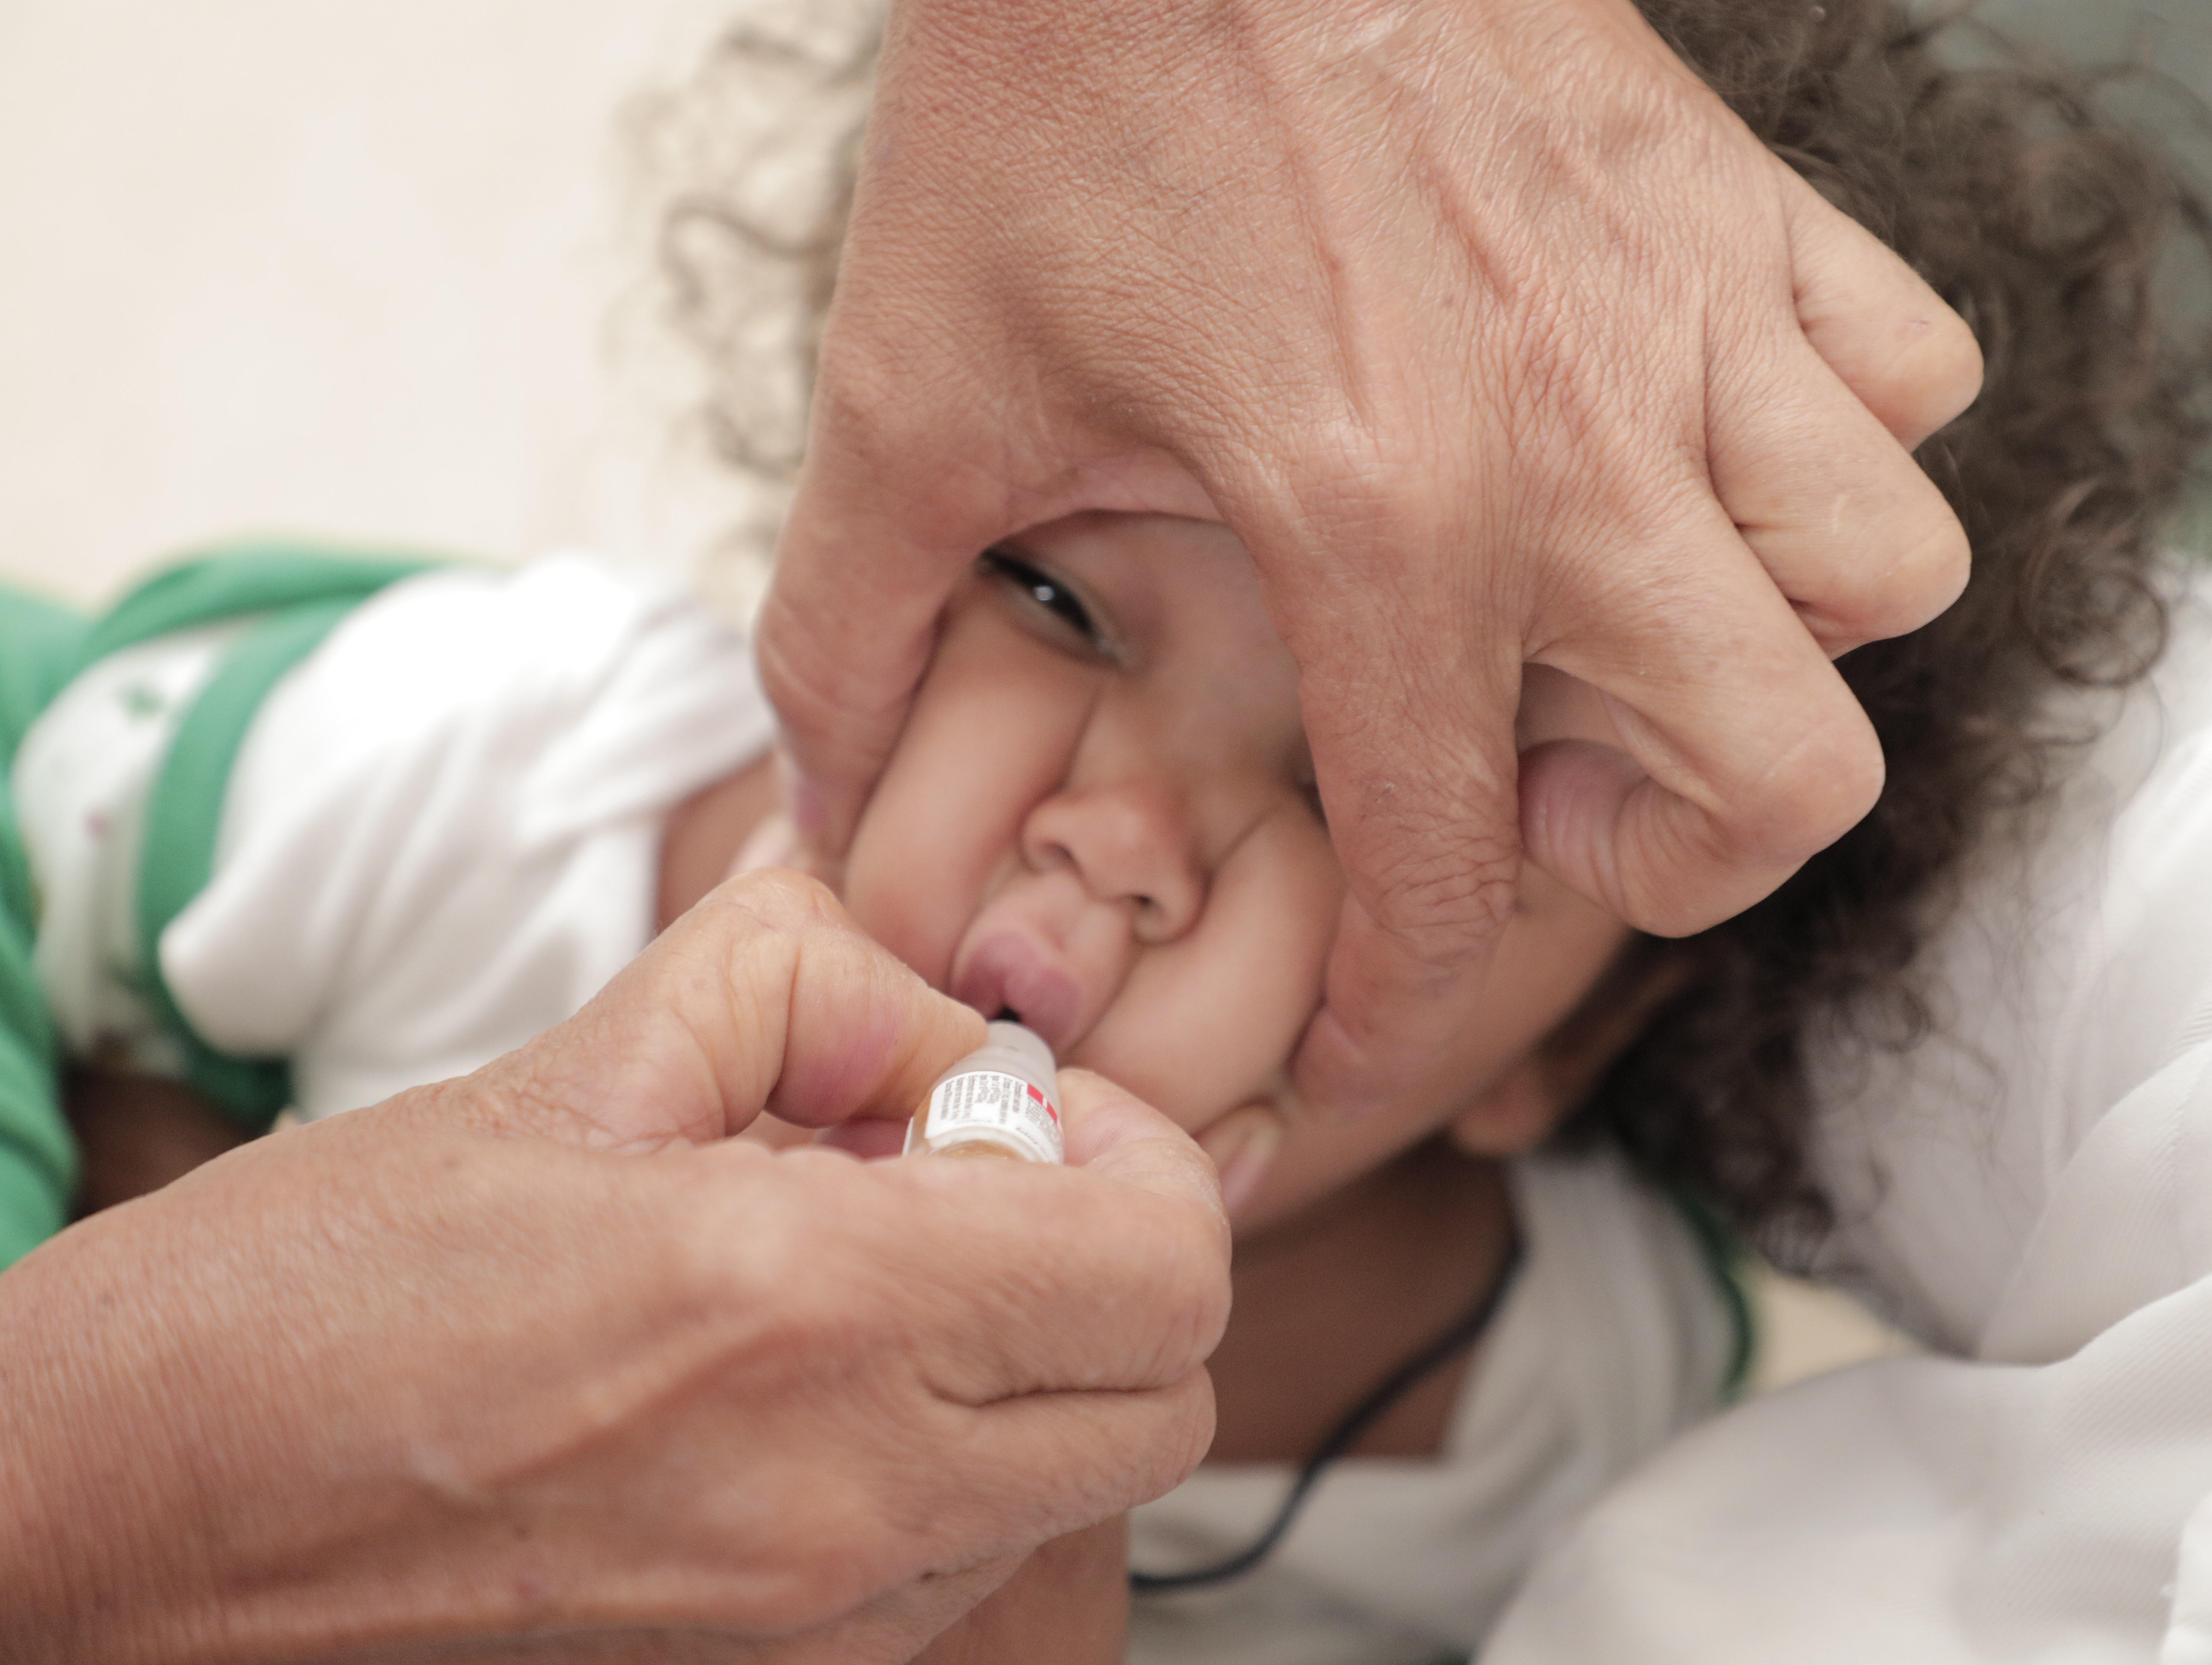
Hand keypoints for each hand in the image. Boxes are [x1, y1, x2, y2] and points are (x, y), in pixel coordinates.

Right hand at [0, 872, 1225, 1661]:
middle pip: (1160, 1396)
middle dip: (1109, 1265)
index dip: (1137, 1162)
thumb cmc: (315, 1291)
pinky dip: (950, 1468)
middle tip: (968, 1186)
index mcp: (805, 1311)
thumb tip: (956, 1018)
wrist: (129, 1521)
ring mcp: (812, 1632)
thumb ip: (809, 986)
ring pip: (1077, 1491)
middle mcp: (846, 1501)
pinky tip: (810, 1388)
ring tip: (872, 1284)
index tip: (1032, 1115)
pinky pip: (962, 1572)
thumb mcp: (577, 1068)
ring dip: (1032, 1370)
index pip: (1165, 1267)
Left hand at [759, 0, 1981, 1115]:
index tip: (1370, 1037)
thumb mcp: (909, 383)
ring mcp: (1684, 309)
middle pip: (1780, 769)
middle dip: (1668, 852)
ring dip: (1770, 650)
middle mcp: (1579, 433)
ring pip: (1882, 577)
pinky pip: (1907, 374)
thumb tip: (813, 797)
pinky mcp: (1728, 198)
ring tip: (1623, 628)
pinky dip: (1834, 448)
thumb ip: (851, 617)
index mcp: (1383, 512)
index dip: (1403, 1002)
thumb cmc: (1054, 96)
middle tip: (1537, 803)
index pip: (1455, 861)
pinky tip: (1685, 448)